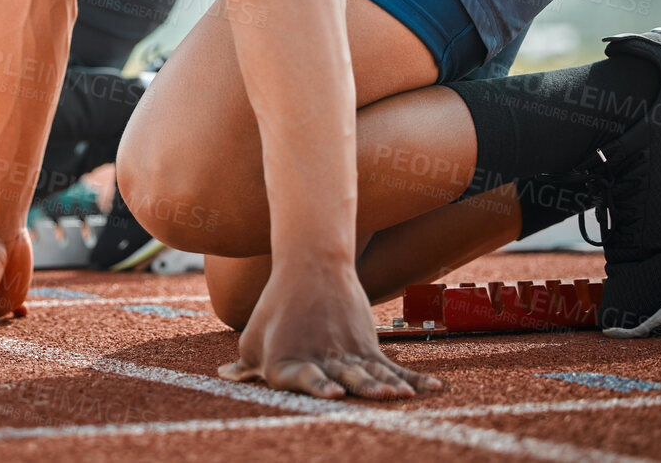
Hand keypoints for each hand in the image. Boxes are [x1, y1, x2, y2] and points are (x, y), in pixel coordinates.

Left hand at [219, 262, 441, 399]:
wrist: (311, 264)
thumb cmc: (276, 306)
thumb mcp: (253, 336)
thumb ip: (245, 364)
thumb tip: (224, 379)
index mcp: (288, 361)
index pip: (302, 376)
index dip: (317, 385)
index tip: (332, 392)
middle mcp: (321, 357)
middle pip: (345, 376)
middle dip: (362, 388)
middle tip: (379, 396)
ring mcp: (348, 352)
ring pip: (371, 372)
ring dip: (387, 386)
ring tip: (401, 396)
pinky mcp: (368, 346)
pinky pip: (394, 368)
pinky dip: (416, 381)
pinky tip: (436, 390)